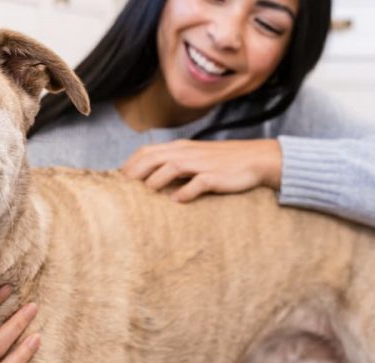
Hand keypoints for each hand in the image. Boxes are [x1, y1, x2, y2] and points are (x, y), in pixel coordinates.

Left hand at [120, 139, 283, 201]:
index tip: (118, 180)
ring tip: (147, 194)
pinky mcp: (215, 177)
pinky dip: (185, 192)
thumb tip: (150, 178)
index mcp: (179, 148)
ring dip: (156, 181)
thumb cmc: (222, 162)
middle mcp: (187, 153)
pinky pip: (197, 183)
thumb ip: (174, 164)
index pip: (147, 151)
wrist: (255, 159)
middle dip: (135, 173)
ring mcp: (201, 164)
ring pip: (171, 168)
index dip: (130, 164)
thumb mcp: (195, 157)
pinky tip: (177, 201)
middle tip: (123, 190)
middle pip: (153, 158)